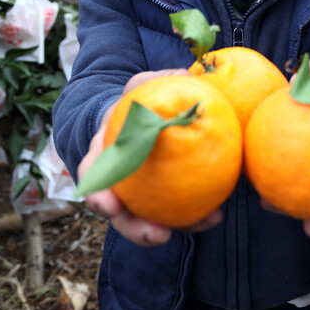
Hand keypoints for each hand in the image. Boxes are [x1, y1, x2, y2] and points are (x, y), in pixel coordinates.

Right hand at [78, 68, 222, 246]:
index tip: (108, 204)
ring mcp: (139, 194)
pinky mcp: (163, 199)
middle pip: (119, 212)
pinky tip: (216, 215)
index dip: (97, 193)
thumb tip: (186, 73)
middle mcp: (117, 181)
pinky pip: (176, 212)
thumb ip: (159, 79)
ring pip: (149, 220)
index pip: (93, 176)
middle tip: (158, 236)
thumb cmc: (139, 101)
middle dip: (135, 228)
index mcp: (104, 153)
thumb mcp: (143, 84)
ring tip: (200, 225)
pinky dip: (194, 217)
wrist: (143, 116)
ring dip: (173, 230)